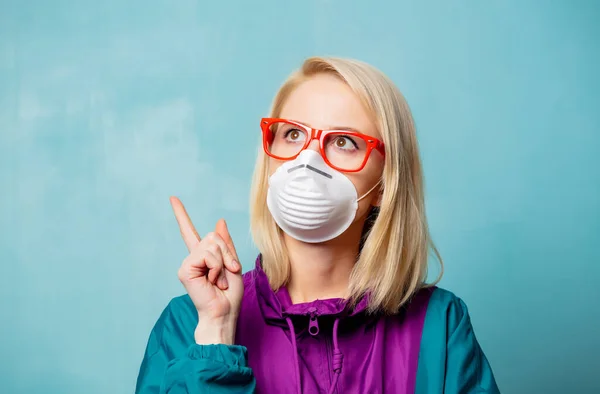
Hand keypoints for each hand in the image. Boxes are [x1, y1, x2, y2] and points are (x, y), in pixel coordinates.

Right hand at [170, 196, 243, 344]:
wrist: (224, 313)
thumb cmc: (230, 295)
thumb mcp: (233, 264)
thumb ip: (225, 244)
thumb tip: (220, 221)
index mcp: (203, 256)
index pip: (190, 231)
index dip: (181, 215)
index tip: (172, 198)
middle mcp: (193, 258)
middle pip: (213, 236)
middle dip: (227, 253)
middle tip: (228, 272)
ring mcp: (188, 263)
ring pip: (212, 245)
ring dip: (223, 262)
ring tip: (220, 280)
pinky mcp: (185, 269)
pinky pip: (208, 256)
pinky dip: (217, 268)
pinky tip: (213, 281)